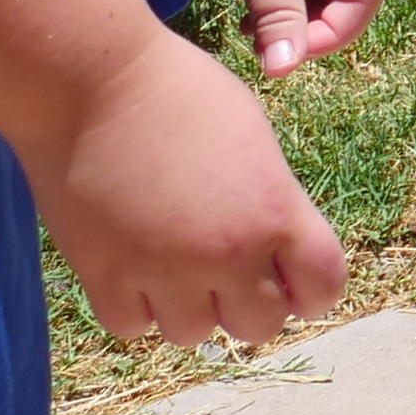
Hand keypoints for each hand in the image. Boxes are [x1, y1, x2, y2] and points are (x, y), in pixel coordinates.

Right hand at [25, 29, 348, 348]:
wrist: (92, 80)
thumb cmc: (180, 89)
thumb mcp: (255, 138)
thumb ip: (272, 200)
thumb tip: (272, 247)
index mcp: (276, 211)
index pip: (324, 288)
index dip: (313, 292)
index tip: (294, 282)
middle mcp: (228, 253)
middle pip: (260, 327)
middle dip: (249, 303)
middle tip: (228, 272)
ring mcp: (163, 272)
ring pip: (194, 334)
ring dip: (189, 307)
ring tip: (174, 263)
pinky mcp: (103, 278)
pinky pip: (133, 326)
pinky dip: (135, 307)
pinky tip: (133, 268)